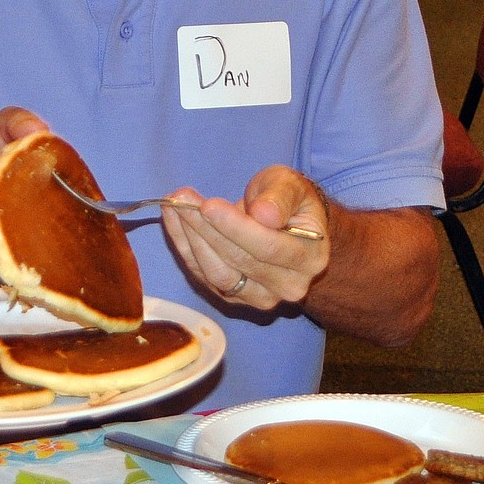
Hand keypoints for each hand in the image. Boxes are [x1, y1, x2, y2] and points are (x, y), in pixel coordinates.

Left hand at [161, 165, 329, 309]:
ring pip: (218, 274)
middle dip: (206, 228)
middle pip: (239, 261)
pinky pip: (203, 275)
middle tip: (182, 199)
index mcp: (310, 257)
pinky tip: (173, 219)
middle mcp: (289, 286)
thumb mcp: (291, 186)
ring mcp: (260, 297)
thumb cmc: (287, 200)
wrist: (286, 224)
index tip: (208, 205)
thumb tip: (264, 215)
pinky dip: (184, 247)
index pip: (268, 247)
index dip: (235, 228)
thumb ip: (280, 198)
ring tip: (175, 206)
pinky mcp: (234, 297)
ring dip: (191, 239)